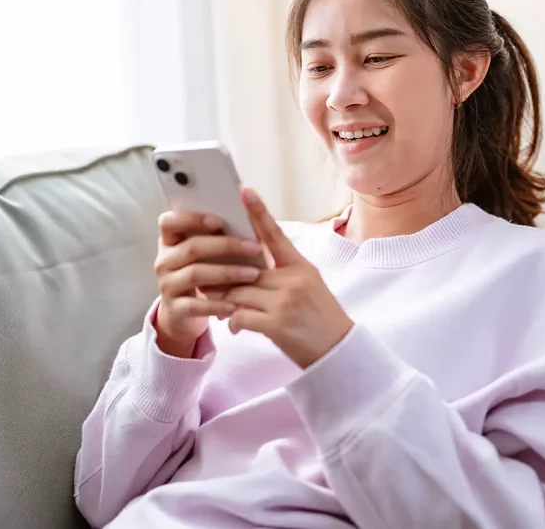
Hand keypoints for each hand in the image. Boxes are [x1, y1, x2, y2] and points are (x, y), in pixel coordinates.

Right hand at [153, 210, 264, 357]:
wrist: (183, 312)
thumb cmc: (201, 272)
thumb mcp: (203, 254)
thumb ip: (216, 237)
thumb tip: (249, 218)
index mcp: (169, 241)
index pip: (169, 222)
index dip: (192, 219)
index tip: (219, 221)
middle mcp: (164, 261)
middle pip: (192, 248)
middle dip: (225, 246)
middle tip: (254, 247)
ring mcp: (167, 285)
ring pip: (195, 274)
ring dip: (227, 273)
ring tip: (253, 274)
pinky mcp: (174, 308)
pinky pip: (196, 305)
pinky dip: (217, 305)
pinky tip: (236, 304)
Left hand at [223, 188, 354, 368]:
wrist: (339, 352)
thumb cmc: (320, 318)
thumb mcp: (308, 286)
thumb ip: (282, 273)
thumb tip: (248, 265)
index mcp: (301, 267)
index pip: (276, 234)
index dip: (259, 212)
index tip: (244, 192)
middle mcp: (294, 280)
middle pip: (246, 269)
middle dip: (224, 276)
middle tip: (205, 276)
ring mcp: (286, 302)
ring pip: (238, 292)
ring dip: (224, 301)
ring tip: (218, 306)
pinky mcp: (277, 325)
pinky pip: (241, 316)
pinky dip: (232, 322)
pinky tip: (233, 328)